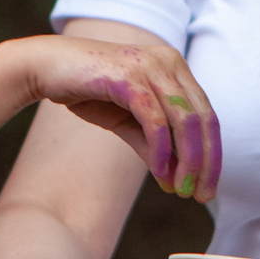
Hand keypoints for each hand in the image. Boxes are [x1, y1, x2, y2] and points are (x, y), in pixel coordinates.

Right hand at [10, 36, 220, 200]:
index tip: (206, 187)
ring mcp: (151, 67)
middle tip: (201, 196)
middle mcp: (170, 62)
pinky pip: (154, 119)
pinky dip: (161, 149)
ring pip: (185, 121)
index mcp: (175, 68)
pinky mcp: (129, 77)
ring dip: (188, 160)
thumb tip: (175, 181)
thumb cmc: (88, 90)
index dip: (212, 154)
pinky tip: (160, 173)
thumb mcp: (127, 122)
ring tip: (182, 189)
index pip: (207, 116)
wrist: (47, 67)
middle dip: (206, 162)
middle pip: (203, 119)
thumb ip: (152, 145)